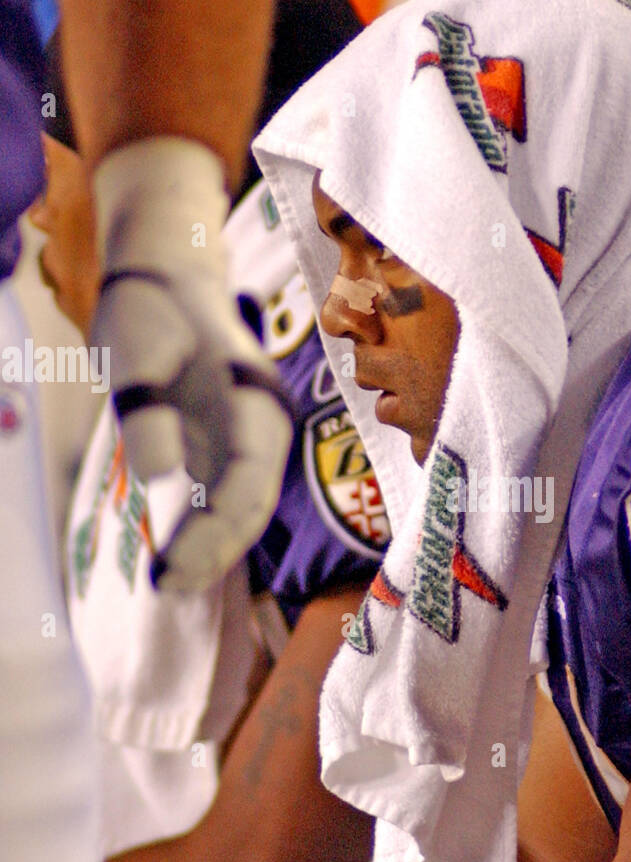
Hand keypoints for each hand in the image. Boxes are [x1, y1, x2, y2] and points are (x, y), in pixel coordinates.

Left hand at [92, 137, 292, 591]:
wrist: (169, 276)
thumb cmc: (152, 310)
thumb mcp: (136, 350)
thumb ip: (147, 410)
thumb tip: (160, 475)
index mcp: (254, 405)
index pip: (246, 487)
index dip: (215, 535)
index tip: (171, 568)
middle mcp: (264, 430)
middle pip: (253, 506)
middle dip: (217, 553)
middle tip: (168, 585)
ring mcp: (250, 441)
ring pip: (245, 509)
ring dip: (214, 550)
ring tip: (170, 581)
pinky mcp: (229, 447)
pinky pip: (227, 500)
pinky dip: (207, 533)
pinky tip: (178, 557)